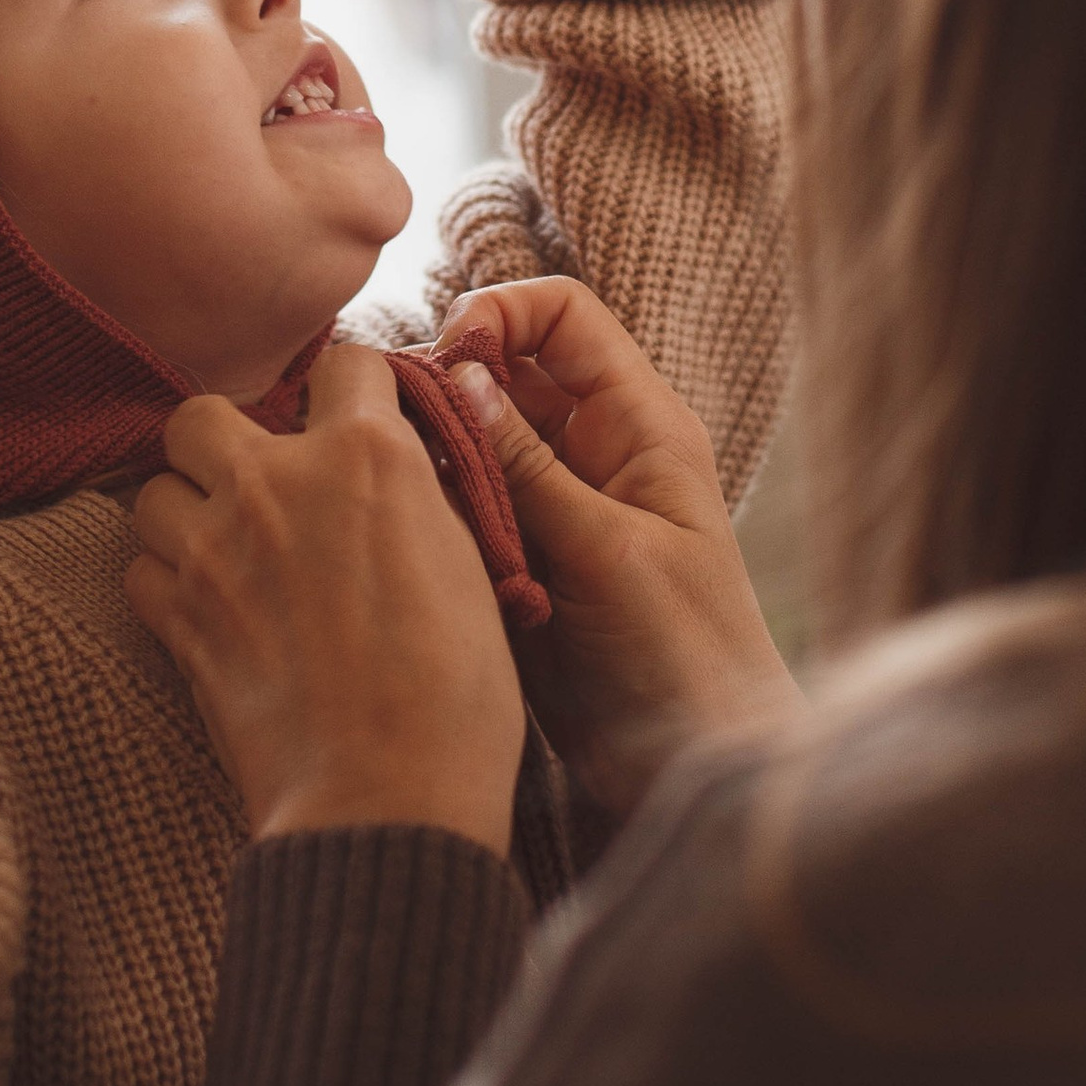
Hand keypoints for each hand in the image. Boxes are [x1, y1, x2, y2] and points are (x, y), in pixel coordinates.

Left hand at [127, 346, 528, 856]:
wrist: (388, 798)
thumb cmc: (457, 696)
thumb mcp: (468, 566)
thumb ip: (419, 495)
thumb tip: (399, 470)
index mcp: (367, 458)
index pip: (343, 362)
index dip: (352, 389)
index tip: (356, 418)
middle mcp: (277, 483)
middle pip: (199, 412)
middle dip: (224, 441)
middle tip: (261, 483)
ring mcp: (214, 550)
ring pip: (153, 489)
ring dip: (184, 512)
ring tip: (225, 548)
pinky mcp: (178, 620)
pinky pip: (139, 570)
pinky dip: (164, 582)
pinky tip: (206, 606)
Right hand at [435, 282, 798, 818]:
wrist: (690, 771)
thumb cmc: (681, 660)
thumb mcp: (606, 553)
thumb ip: (530, 466)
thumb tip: (459, 372)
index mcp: (640, 426)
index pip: (564, 317)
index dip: (501, 314)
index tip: (446, 351)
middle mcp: (594, 452)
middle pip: (506, 370)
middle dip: (447, 379)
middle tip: (397, 418)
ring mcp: (553, 505)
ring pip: (475, 437)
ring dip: (433, 446)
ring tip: (396, 474)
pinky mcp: (518, 558)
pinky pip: (464, 502)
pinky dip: (433, 503)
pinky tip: (406, 524)